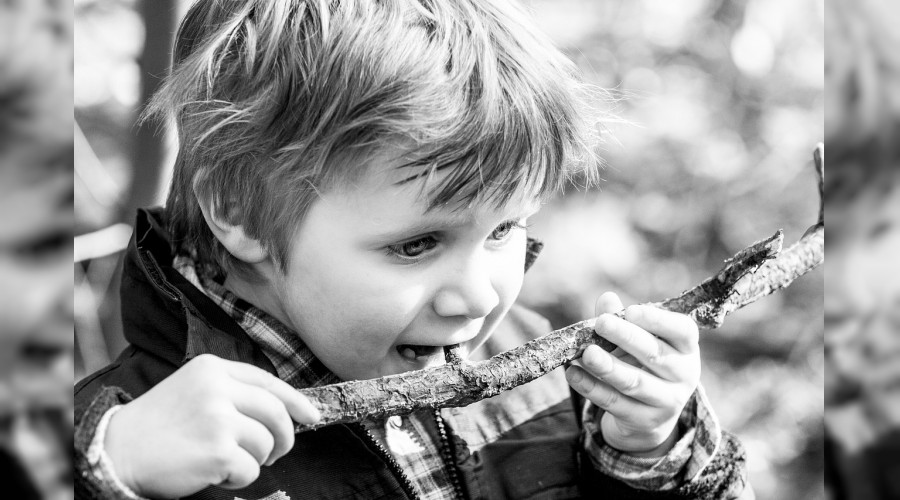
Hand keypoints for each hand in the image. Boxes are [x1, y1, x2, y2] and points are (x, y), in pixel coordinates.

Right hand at [104, 354, 320, 497]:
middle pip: (276, 412)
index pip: (268, 382)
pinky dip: (237, 479)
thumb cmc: (159, 426)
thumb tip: (281, 410)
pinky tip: (213, 473)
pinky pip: (250, 470)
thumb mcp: (193, 390)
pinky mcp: (217, 450)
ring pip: (266, 443)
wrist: (118, 452)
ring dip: (253, 460)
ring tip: (225, 461)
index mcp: (213, 369)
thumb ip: (232, 392)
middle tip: (276, 453)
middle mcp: (217, 388)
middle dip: (284, 438)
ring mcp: (218, 418)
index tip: (311, 416)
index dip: (295, 401)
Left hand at [566, 292, 699, 456]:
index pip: (682, 331)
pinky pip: (614, 403)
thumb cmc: (642, 364)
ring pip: (634, 382)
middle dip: (626, 337)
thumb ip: (622, 320)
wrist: (650, 418)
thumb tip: (607, 299)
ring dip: (608, 366)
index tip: (631, 311)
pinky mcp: (645, 422)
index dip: (658, 320)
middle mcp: (684, 375)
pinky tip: (573, 374)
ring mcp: (667, 401)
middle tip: (601, 322)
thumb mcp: (638, 340)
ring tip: (586, 352)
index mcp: (686, 348)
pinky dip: (592, 388)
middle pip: (655, 354)